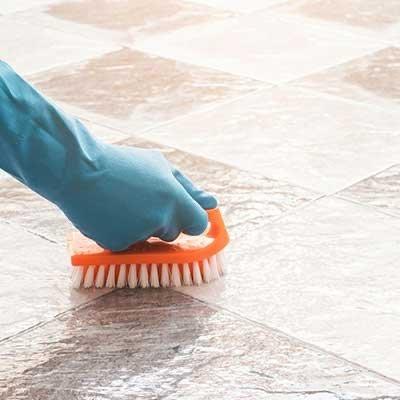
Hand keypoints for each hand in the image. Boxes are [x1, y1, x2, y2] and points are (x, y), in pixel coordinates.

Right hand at [59, 144, 216, 250]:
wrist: (78, 170)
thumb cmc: (123, 164)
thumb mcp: (160, 167)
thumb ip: (189, 189)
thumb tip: (212, 203)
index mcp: (175, 198)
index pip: (199, 224)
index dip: (192, 221)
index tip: (183, 217)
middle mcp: (160, 218)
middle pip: (173, 233)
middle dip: (162, 222)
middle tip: (141, 201)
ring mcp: (138, 233)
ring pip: (149, 240)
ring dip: (141, 228)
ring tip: (122, 204)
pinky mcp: (117, 244)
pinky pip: (127, 245)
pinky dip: (120, 234)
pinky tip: (109, 214)